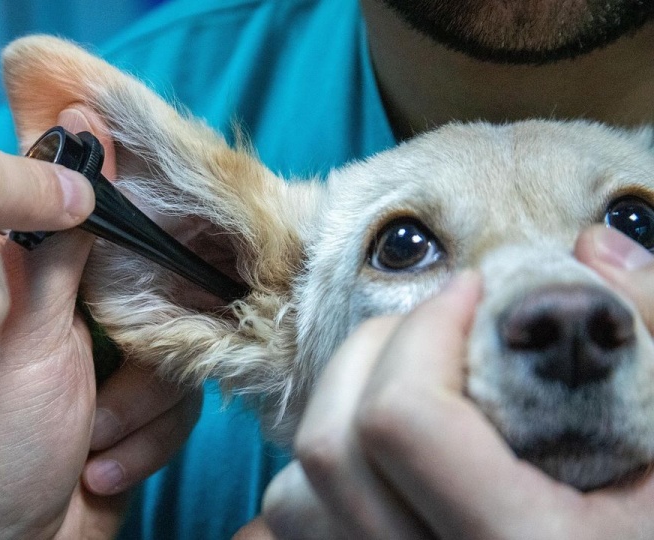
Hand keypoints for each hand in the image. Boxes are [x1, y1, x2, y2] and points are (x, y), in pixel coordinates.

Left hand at [0, 106, 199, 538]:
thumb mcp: (29, 336)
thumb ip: (61, 248)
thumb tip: (78, 145)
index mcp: (44, 286)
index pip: (109, 229)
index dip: (144, 227)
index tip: (177, 229)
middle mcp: (79, 321)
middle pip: (159, 291)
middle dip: (145, 348)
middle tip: (114, 371)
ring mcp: (110, 369)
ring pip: (179, 353)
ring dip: (138, 409)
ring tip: (88, 441)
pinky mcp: (137, 414)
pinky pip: (181, 405)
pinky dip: (144, 442)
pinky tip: (98, 470)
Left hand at [262, 259, 653, 538]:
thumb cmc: (651, 531)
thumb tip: (594, 248)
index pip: (402, 422)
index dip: (428, 330)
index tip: (475, 292)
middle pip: (331, 446)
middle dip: (374, 351)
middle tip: (438, 323)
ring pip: (295, 496)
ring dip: (338, 413)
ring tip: (412, 383)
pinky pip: (298, 529)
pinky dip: (324, 475)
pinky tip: (391, 454)